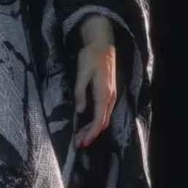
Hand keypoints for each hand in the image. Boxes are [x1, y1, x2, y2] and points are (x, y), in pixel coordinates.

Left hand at [73, 14, 116, 149]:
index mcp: (104, 94)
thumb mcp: (82, 73)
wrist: (102, 44)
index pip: (99, 119)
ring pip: (103, 118)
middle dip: (91, 134)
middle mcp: (109, 97)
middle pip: (102, 122)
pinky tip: (87, 124)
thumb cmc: (90, 56)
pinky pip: (103, 112)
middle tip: (78, 144)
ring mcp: (110, 96)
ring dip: (92, 129)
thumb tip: (80, 110)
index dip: (91, 133)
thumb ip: (80, 92)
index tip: (83, 142)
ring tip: (80, 137)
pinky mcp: (107, 93)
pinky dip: (95, 121)